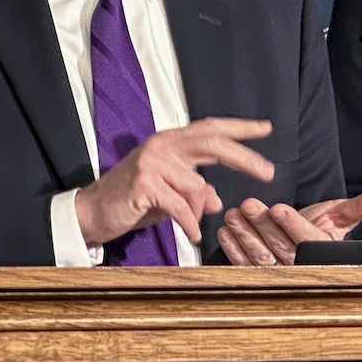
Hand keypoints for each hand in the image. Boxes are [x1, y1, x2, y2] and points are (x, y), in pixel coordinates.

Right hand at [74, 117, 274, 247]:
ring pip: (197, 186)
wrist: (93, 212)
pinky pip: (180, 206)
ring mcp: (152, 161)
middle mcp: (162, 144)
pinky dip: (188, 222)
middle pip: (212, 143)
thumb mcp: (169, 194)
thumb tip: (217, 201)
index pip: (210, 129)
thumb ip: (194, 192)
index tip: (265, 127)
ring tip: (186, 221)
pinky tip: (190, 233)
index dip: (239, 128)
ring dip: (197, 209)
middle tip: (268, 172)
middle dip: (244, 158)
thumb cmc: (132, 201)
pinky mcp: (144, 182)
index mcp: (170, 141)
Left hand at [217, 189, 361, 265]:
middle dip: (262, 225)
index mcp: (321, 251)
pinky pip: (243, 264)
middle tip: (249, 205)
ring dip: (245, 234)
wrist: (303, 244)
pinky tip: (225, 231)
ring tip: (233, 215)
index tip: (279, 208)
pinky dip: (233, 248)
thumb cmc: (321, 228)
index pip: (307, 240)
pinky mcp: (256, 274)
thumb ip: (359, 207)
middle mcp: (298, 266)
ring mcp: (276, 272)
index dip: (292, 224)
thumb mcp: (339, 216)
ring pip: (259, 254)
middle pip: (279, 245)